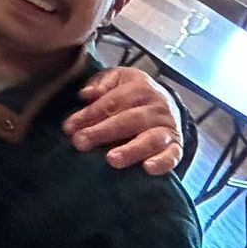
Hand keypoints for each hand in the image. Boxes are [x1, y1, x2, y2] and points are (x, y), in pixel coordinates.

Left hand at [63, 65, 184, 174]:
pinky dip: (162, 162)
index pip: (112, 101)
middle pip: (128, 119)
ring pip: (151, 139)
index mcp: (140, 86)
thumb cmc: (131, 92)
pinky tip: (147, 169)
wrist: (167, 102)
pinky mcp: (177, 146)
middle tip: (80, 143)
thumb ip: (101, 84)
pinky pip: (174, 155)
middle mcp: (157, 106)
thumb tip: (86, 94)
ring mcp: (169, 127)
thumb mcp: (117, 79)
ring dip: (130, 150)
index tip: (69, 128)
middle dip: (102, 132)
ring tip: (111, 160)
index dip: (89, 114)